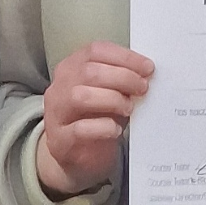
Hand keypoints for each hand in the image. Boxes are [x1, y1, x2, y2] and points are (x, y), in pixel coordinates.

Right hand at [37, 42, 154, 197]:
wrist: (76, 154)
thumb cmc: (96, 117)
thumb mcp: (109, 93)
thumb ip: (122, 81)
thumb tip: (147, 74)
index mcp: (72, 68)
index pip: (95, 50)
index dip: (124, 57)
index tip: (148, 68)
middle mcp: (60, 86)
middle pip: (89, 72)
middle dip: (123, 77)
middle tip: (143, 88)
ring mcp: (57, 112)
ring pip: (81, 96)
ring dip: (113, 100)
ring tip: (129, 108)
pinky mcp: (60, 139)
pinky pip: (80, 129)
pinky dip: (103, 127)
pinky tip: (115, 129)